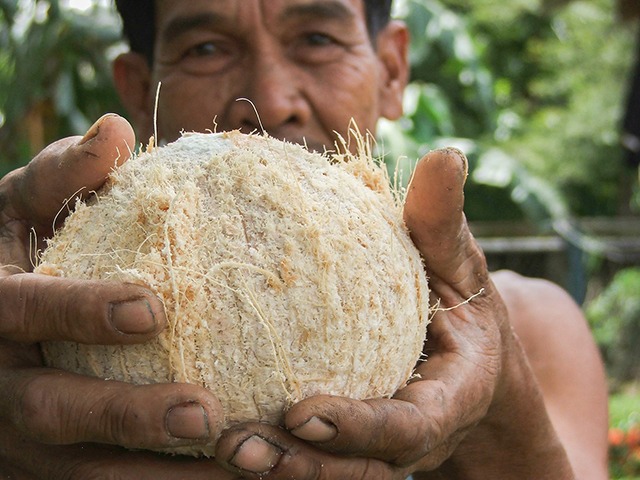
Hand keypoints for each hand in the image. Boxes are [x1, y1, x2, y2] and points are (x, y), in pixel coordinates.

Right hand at [0, 115, 233, 478]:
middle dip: (127, 418)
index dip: (82, 312)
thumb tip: (117, 129)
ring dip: (161, 477)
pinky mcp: (44, 469)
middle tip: (206, 415)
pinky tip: (232, 478)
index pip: (28, 312)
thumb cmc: (7, 256)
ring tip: (242, 465)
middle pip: (55, 412)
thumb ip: (60, 175)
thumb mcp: (16, 208)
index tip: (156, 308)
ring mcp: (17, 441)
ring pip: (83, 472)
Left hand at [211, 148, 574, 478]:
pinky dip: (274, 450)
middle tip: (238, 443)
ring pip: (332, 476)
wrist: (468, 358)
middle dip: (301, 465)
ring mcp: (381, 450)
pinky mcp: (353, 446)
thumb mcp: (460, 264)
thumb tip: (447, 153)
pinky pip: (314, 457)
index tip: (303, 411)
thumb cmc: (462, 305)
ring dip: (277, 469)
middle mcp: (414, 436)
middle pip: (359, 470)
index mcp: (448, 399)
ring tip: (220, 446)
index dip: (360, 428)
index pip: (409, 429)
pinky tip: (216, 432)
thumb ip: (445, 223)